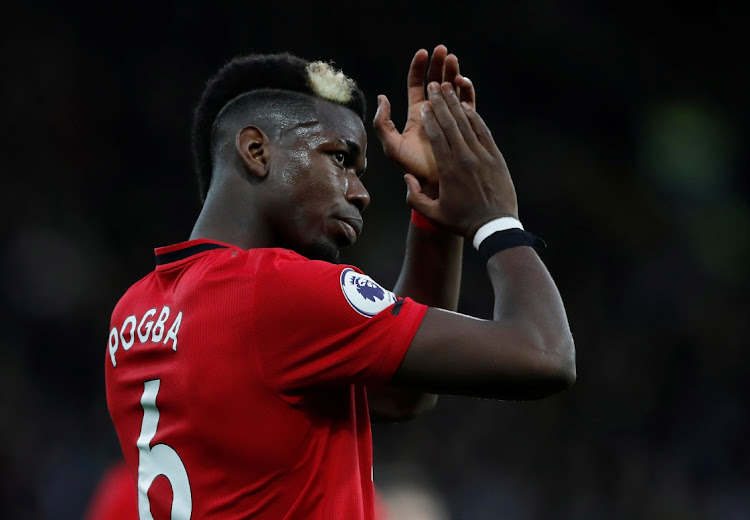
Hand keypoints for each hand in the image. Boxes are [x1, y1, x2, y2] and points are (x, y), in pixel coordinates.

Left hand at [373, 45, 475, 193]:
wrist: (434, 185)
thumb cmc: (412, 168)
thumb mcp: (392, 146)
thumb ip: (383, 123)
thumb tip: (382, 98)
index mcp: (416, 113)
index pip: (417, 84)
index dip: (420, 68)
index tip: (423, 53)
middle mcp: (433, 113)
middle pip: (436, 82)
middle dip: (440, 64)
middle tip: (443, 50)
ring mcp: (450, 118)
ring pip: (452, 89)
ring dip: (453, 73)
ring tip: (453, 60)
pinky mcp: (464, 125)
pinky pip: (467, 104)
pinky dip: (466, 91)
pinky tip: (462, 82)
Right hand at [404, 82, 518, 238]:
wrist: (495, 227)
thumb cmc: (461, 221)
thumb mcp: (433, 214)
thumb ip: (415, 197)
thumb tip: (407, 178)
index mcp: (449, 170)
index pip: (437, 137)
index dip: (431, 118)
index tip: (425, 104)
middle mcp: (466, 158)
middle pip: (452, 124)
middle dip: (442, 103)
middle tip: (434, 86)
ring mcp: (483, 156)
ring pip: (468, 124)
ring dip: (457, 105)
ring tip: (449, 88)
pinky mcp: (495, 157)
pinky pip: (483, 132)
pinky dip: (474, 118)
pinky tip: (467, 106)